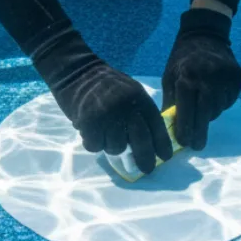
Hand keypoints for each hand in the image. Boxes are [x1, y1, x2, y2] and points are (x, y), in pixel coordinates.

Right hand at [31, 25, 173, 173]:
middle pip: (141, 141)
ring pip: (116, 147)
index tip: (165, 157)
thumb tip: (149, 141)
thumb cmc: (103, 85)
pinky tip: (91, 134)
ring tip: (105, 135)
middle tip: (146, 169)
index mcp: (139, 98)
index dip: (162, 143)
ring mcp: (107, 115)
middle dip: (145, 158)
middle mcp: (126, 107)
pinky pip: (95, 146)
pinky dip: (93, 144)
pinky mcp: (89, 122)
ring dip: (111, 147)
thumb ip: (139, 112)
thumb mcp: (129, 91)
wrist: (75, 71)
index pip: (156, 124)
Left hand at [161, 7, 240, 149]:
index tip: (184, 143)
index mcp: (188, 77)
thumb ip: (171, 102)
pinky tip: (213, 98)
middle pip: (206, 113)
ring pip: (218, 108)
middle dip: (200, 131)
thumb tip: (169, 129)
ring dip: (209, 115)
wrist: (205, 35)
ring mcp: (226, 77)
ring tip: (202, 112)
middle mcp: (208, 77)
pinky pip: (228, 100)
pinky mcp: (237, 77)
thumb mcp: (170, 77)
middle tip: (197, 146)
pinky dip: (220, 104)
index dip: (186, 128)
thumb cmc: (182, 59)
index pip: (187, 109)